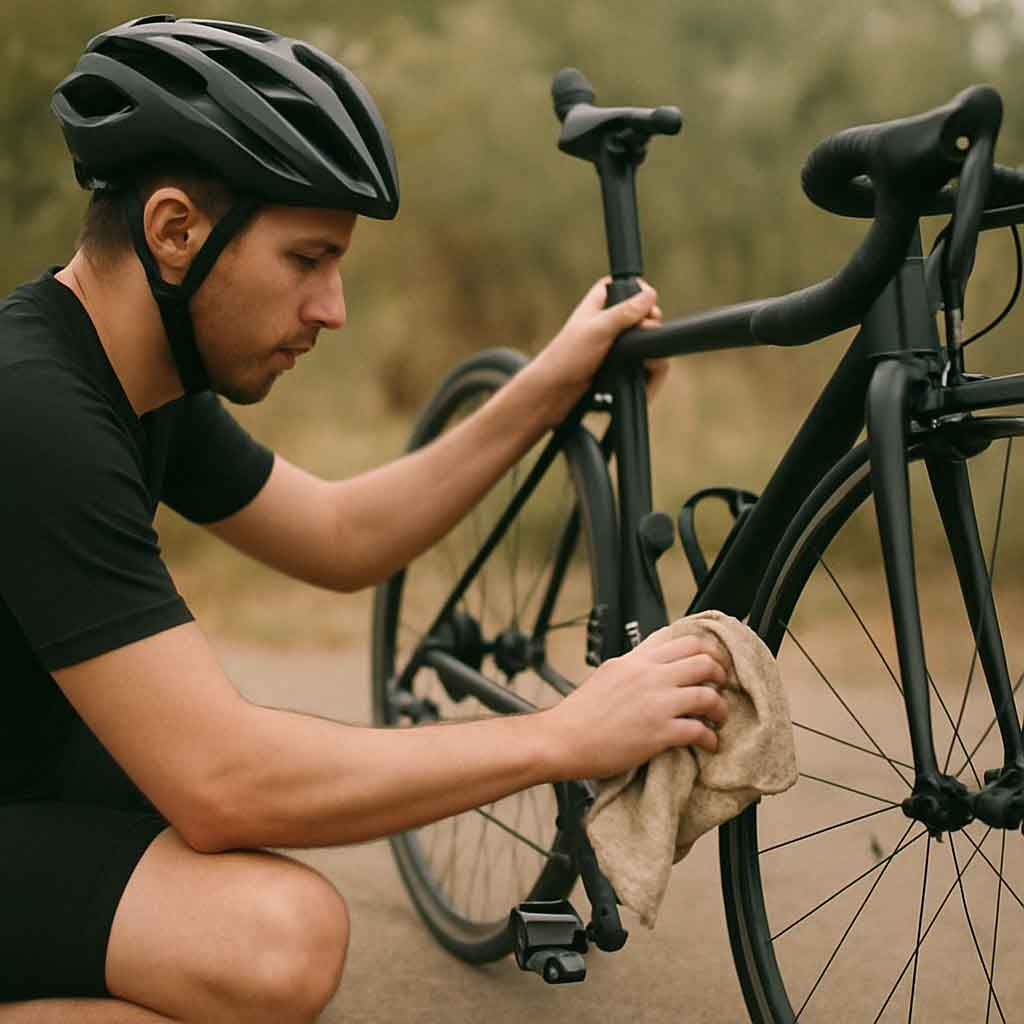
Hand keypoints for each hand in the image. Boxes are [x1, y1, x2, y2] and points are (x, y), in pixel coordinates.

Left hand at [524, 277, 662, 426]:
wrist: (553, 394)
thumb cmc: (566, 358)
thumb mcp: (598, 329)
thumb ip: (624, 312)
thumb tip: (650, 297)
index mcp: (595, 306)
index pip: (617, 285)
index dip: (635, 288)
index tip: (649, 299)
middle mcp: (603, 323)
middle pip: (635, 313)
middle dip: (647, 320)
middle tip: (648, 328)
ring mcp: (608, 345)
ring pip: (637, 339)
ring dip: (645, 344)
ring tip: (646, 353)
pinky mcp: (612, 366)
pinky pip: (634, 360)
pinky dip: (642, 363)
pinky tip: (643, 367)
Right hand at [538, 626, 729, 781]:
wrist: (562, 739)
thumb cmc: (579, 713)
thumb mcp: (607, 674)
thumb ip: (633, 666)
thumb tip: (651, 664)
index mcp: (636, 661)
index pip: (684, 642)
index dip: (706, 652)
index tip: (711, 663)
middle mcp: (649, 676)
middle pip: (704, 663)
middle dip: (720, 675)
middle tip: (720, 687)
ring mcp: (656, 703)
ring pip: (708, 695)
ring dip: (720, 708)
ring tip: (718, 717)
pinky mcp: (659, 732)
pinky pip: (699, 731)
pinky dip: (710, 739)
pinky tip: (708, 743)